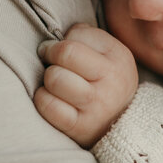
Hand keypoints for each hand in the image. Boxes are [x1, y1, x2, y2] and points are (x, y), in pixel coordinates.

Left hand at [35, 22, 138, 147]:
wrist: (120, 123)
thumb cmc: (105, 81)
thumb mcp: (109, 54)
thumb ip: (86, 37)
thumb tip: (55, 37)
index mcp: (119, 56)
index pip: (77, 35)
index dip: (62, 40)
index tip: (62, 51)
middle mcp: (111, 81)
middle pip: (65, 53)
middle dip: (51, 55)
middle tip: (52, 63)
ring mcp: (96, 106)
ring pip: (55, 78)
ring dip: (48, 79)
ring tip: (56, 83)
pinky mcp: (79, 127)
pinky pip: (47, 104)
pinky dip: (43, 99)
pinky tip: (52, 99)